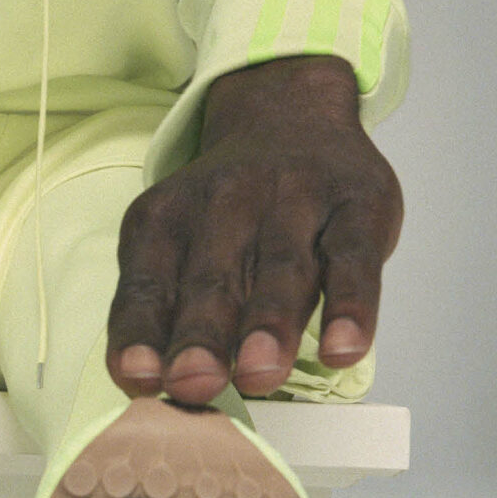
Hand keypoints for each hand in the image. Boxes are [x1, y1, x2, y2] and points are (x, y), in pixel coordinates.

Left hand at [107, 54, 403, 405]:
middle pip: (212, 280)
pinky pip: (353, 259)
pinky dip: (350, 306)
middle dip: (200, 337)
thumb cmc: (230, 210)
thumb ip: (167, 311)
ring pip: (281, 268)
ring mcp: (296, 199)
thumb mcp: (181, 242)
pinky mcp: (359, 205)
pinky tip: (344, 350)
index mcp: (167, 219)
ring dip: (268, 324)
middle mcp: (226, 203)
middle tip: (192, 384)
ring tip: (259, 373)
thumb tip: (155, 387)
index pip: (147, 283)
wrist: (293, 110)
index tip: (137, 378)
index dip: (140, 332)